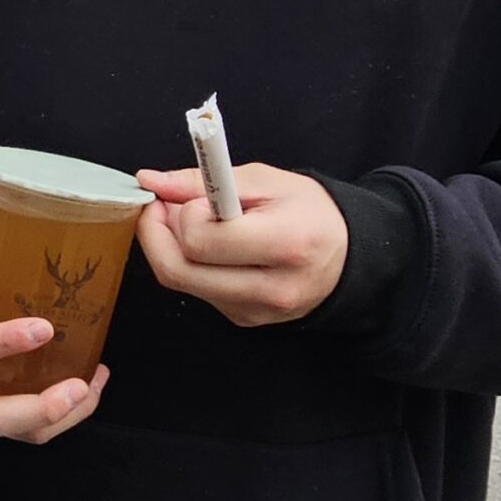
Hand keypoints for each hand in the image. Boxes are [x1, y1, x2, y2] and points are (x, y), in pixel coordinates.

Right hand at [0, 219, 107, 443]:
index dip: (1, 342)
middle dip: (40, 408)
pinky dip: (48, 419)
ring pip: (5, 432)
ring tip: (90, 386)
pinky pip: (10, 431)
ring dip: (54, 419)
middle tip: (80, 383)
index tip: (43, 328)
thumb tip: (12, 204)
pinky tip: (77, 393)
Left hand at [134, 166, 347, 324]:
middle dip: (157, 233)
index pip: (200, 240)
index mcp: (284, 245)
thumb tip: (151, 181)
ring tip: (193, 221)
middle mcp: (270, 288)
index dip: (182, 213)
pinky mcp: (244, 320)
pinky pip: (197, 292)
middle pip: (178, 270)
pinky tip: (210, 245)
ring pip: (182, 282)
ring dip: (171, 248)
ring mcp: (255, 311)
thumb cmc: (311, 212)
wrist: (349, 257)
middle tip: (164, 206)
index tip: (187, 195)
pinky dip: (191, 264)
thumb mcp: (265, 180)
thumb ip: (204, 180)